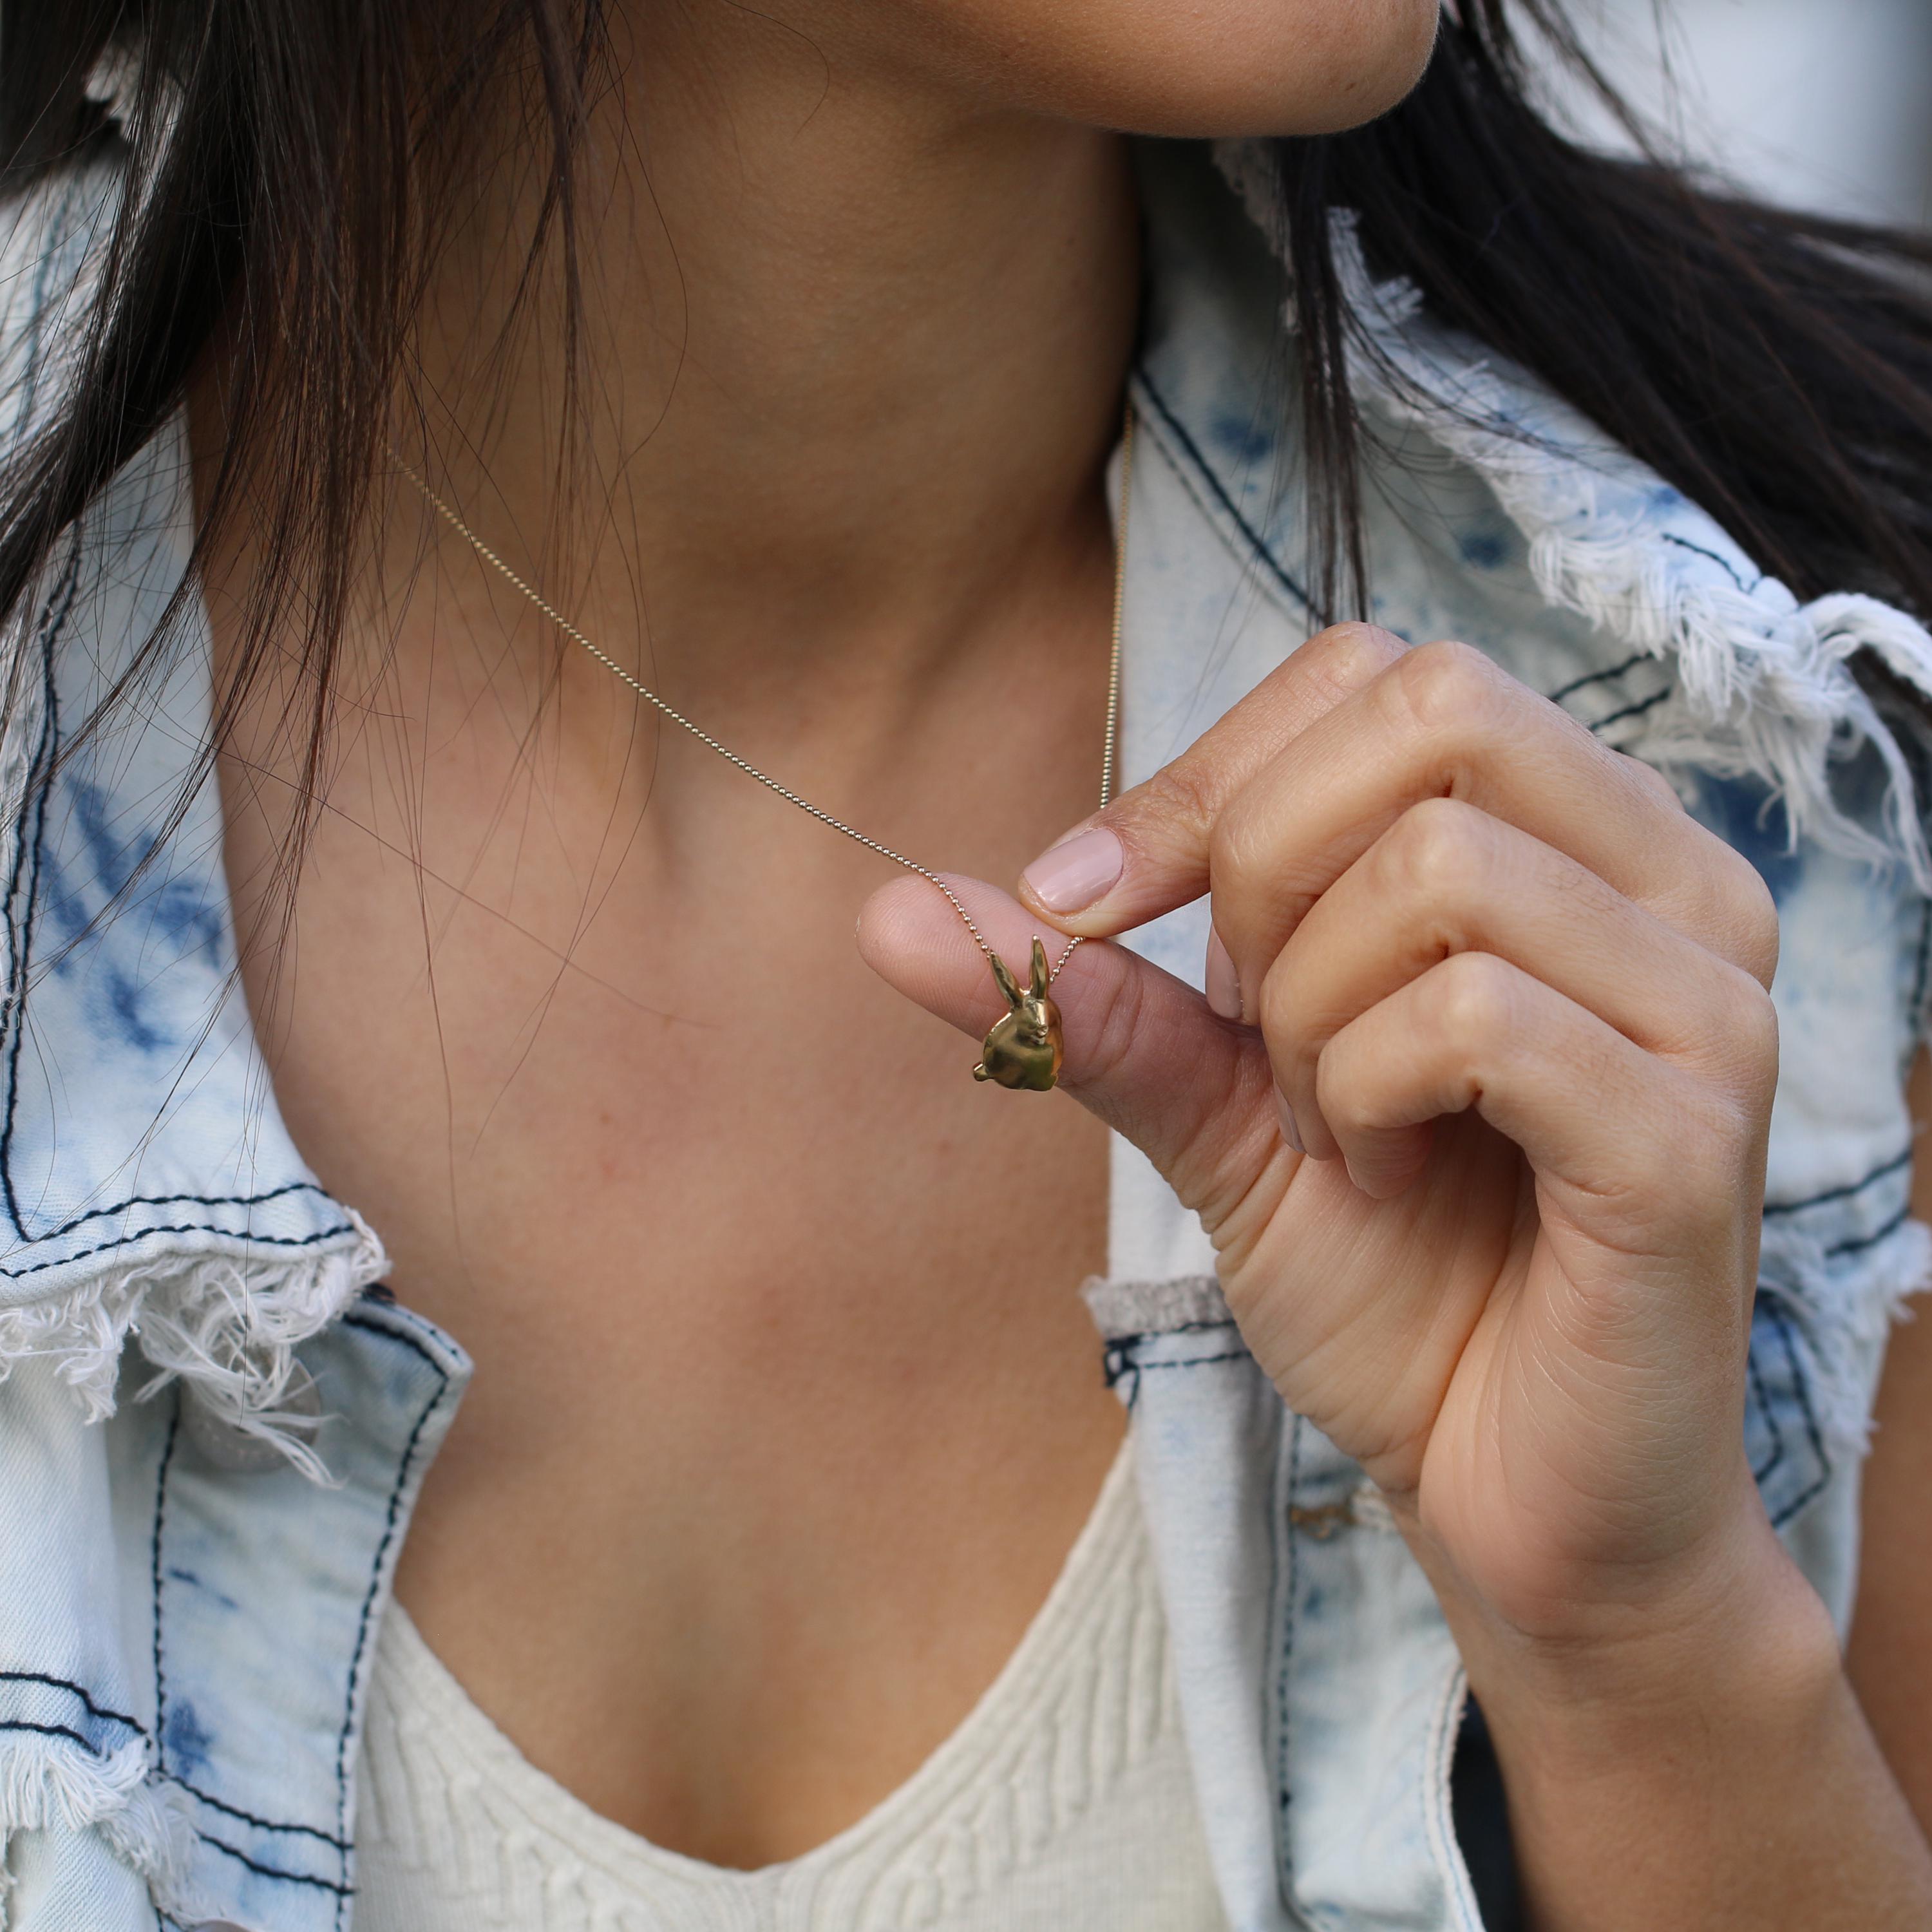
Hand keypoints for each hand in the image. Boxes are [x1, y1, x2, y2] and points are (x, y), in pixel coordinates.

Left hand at [860, 624, 1791, 1660]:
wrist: (1506, 1488)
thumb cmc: (1394, 1277)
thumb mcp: (1219, 1104)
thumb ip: (1088, 995)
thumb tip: (885, 906)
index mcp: (1577, 835)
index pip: (1376, 672)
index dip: (1204, 777)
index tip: (1085, 911)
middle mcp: (1673, 879)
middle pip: (1428, 706)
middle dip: (1259, 869)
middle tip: (1254, 1030)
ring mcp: (1706, 998)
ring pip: (1435, 868)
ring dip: (1308, 1016)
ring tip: (1332, 1132)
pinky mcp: (1693, 1131)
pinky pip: (1472, 1018)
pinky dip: (1365, 1097)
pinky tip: (1381, 1181)